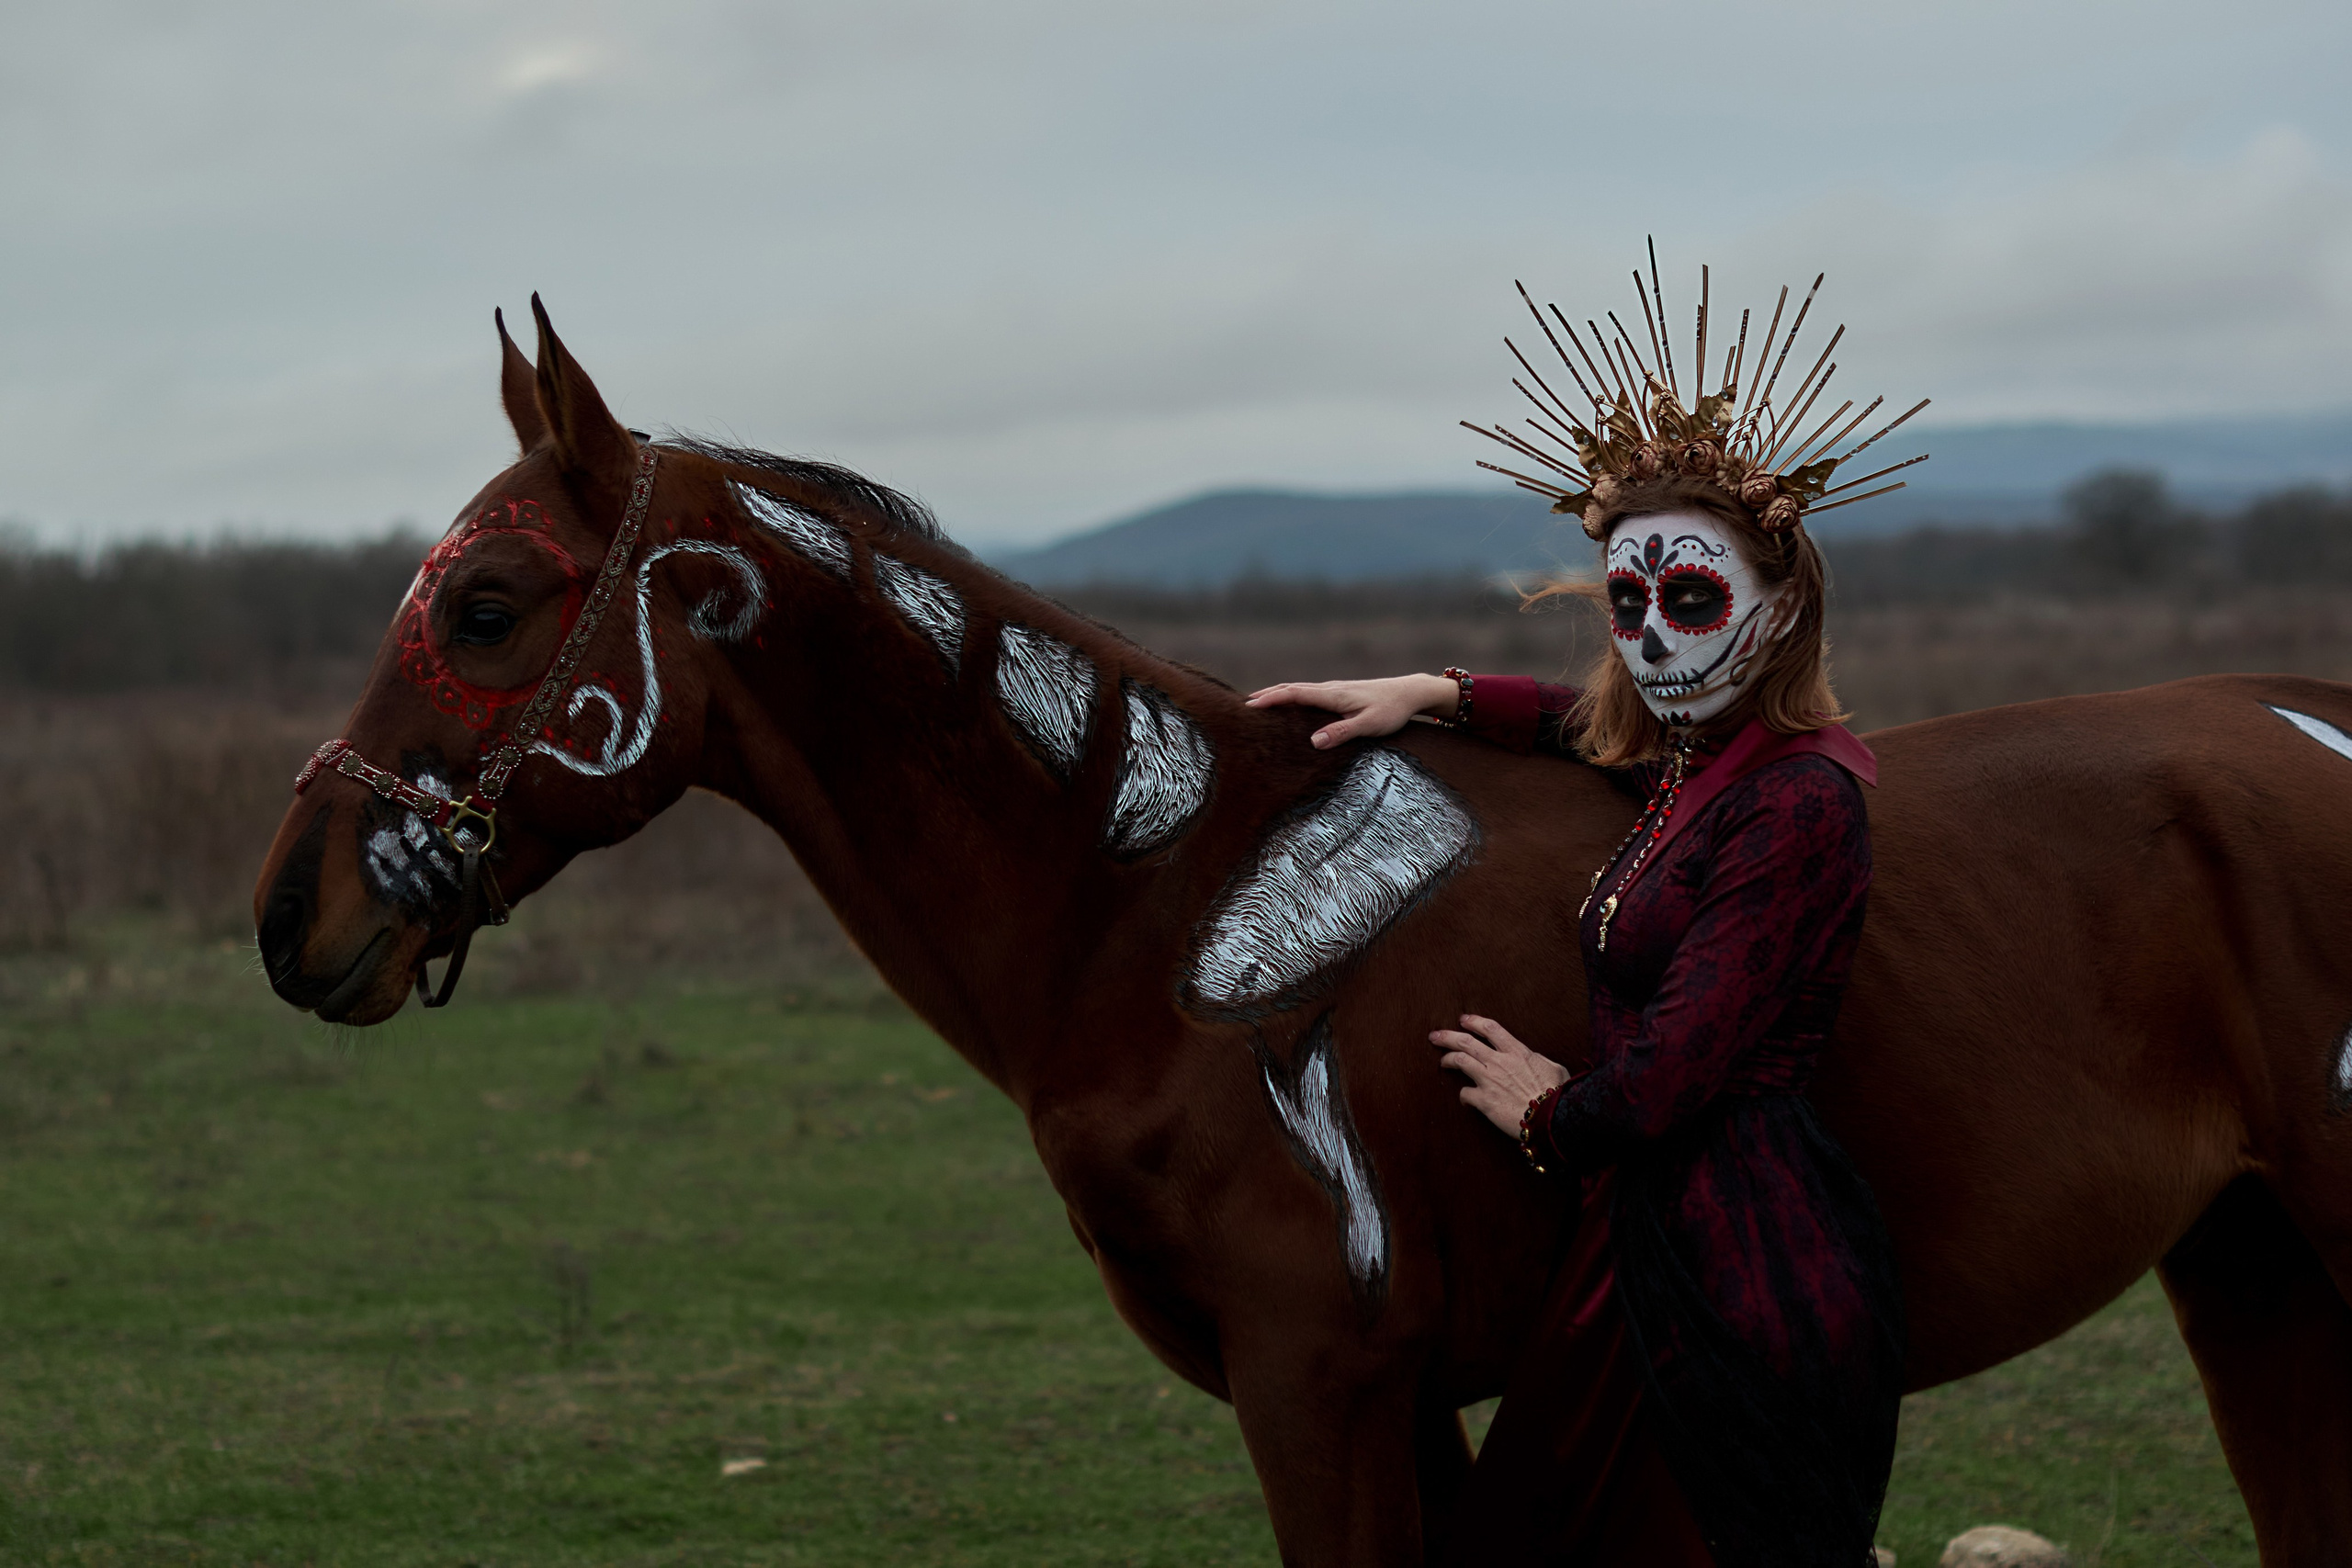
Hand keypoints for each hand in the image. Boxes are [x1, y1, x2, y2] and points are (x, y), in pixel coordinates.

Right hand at [1244, 673, 1460, 748]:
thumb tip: (1313, 742)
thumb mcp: (1369, 725)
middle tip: (1242, 704)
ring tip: (1258, 701)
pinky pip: (1308, 692)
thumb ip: (1342, 733)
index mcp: (1332, 695)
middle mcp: (1330, 689)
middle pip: (1291, 688)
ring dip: (1277, 694)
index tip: (1250, 706)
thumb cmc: (1391, 710)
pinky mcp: (1339, 694)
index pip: (1294, 694)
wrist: (1409, 692)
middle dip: (1267, 695)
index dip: (1271, 700)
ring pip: (1299, 689)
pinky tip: (1290, 703)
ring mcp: (1334, 690)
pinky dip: (1291, 695)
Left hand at [1429, 1014, 1568, 1138]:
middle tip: (1435, 1036)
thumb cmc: (1557, 1094)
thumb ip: (1539, 1060)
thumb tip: (1534, 1059)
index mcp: (1517, 1052)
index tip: (1463, 1019)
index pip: (1490, 1028)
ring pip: (1459, 1061)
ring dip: (1448, 1059)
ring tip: (1443, 1061)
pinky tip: (1465, 1099)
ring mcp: (1489, 1080)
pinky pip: (1465, 1093)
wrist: (1550, 1118)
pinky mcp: (1484, 1100)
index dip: (1474, 1022)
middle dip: (1447, 1036)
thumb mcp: (1555, 1068)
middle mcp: (1499, 1062)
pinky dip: (1463, 1095)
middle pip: (1466, 1041)